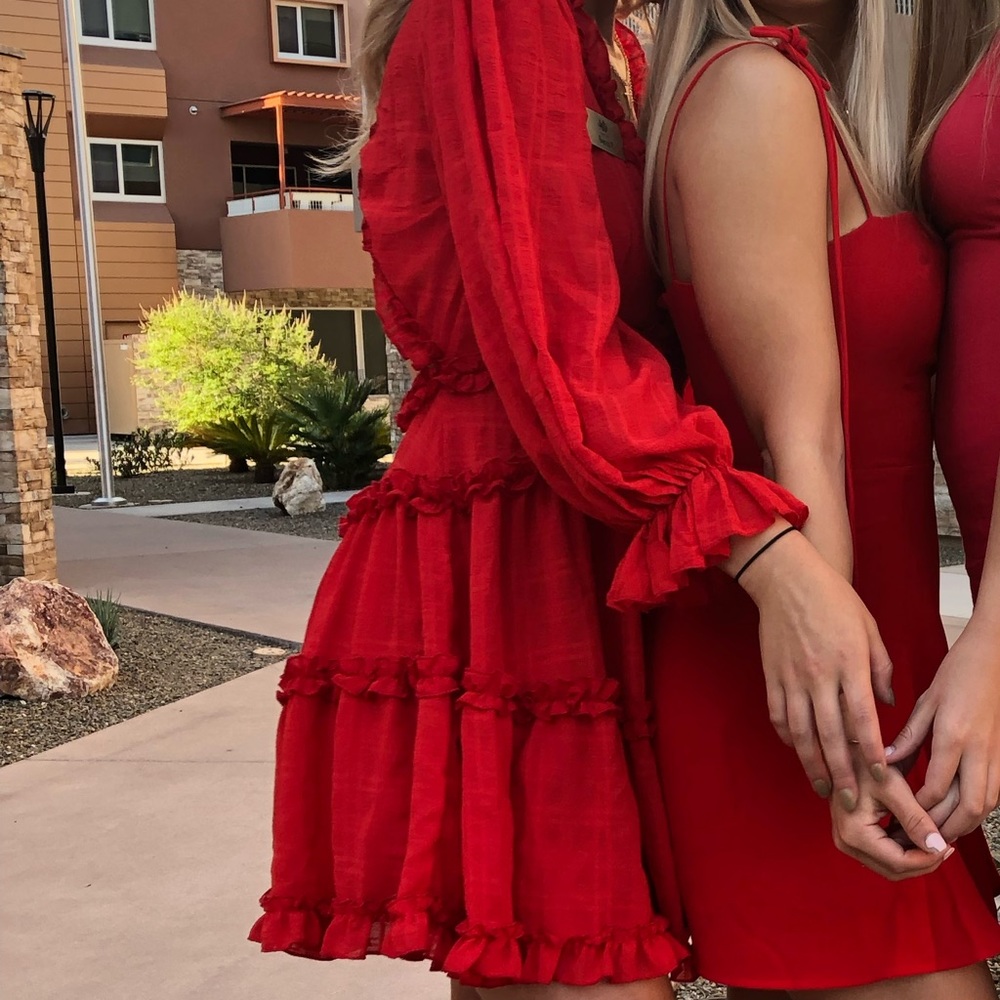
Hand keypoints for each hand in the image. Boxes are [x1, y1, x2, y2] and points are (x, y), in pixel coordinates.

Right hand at [737, 528, 893, 809]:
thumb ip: (881, 668)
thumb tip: (886, 703)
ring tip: (821, 786)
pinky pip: (778, 714)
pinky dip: (787, 736)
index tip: (879, 778)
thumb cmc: (833, 598)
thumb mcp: (869, 627)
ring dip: (811, 763)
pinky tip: (796, 749)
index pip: (862, 718)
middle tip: (849, 801)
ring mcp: (791, 677)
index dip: (871, 753)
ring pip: (801, 731)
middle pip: (830, 735)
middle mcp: (819, 675)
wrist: (786, 577)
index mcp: (849, 663)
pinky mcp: (771, 674)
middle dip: (841, 773)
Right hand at [832, 756, 952, 880]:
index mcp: (854, 833)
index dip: (927, 859)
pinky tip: (918, 833)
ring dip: (915, 857)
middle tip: (947, 845)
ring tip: (936, 839)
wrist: (839, 751)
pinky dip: (904, 849)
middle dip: (923, 861)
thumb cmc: (864, 762)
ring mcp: (847, 842)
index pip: (898, 862)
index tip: (949, 845)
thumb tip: (939, 847)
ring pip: (890, 866)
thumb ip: (916, 819)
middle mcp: (846, 843)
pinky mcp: (852, 837)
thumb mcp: (893, 787)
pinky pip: (883, 855)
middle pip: (894, 870)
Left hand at [886, 620, 999, 841]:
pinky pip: (996, 793)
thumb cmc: (958, 673)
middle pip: (967, 807)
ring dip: (964, 823)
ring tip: (940, 832)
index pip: (935, 788)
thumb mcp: (926, 702)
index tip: (900, 820)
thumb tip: (885, 762)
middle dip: (945, 828)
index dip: (919, 810)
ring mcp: (997, 754)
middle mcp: (978, 751)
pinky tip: (962, 811)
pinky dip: (979, 808)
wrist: (996, 657)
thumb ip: (907, 736)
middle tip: (922, 839)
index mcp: (952, 737)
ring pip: (986, 805)